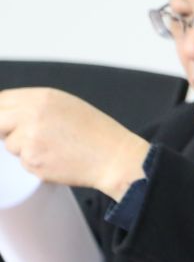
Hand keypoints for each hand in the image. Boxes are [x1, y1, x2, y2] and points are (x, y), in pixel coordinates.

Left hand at [0, 88, 147, 199]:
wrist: (115, 158)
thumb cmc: (96, 134)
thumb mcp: (66, 106)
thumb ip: (35, 105)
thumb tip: (6, 113)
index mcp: (42, 97)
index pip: (1, 100)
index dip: (1, 112)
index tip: (6, 122)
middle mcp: (32, 114)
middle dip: (6, 131)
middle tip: (29, 138)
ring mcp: (30, 137)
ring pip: (9, 144)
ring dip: (24, 149)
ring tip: (53, 149)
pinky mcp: (32, 160)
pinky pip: (22, 163)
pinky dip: (36, 164)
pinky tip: (57, 160)